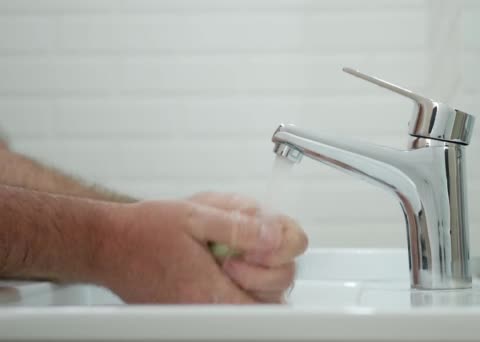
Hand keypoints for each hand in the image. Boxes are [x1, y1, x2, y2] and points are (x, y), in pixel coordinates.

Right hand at [95, 192, 306, 303]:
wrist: (108, 245)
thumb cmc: (144, 231)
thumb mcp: (195, 215)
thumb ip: (239, 227)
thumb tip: (273, 235)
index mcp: (208, 292)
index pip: (267, 302)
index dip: (274, 271)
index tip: (260, 249)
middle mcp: (206, 310)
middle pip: (268, 303)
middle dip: (269, 269)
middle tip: (248, 246)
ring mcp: (200, 313)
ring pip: (253, 302)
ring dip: (255, 275)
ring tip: (232, 251)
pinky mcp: (195, 310)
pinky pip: (233, 301)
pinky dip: (238, 281)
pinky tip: (220, 260)